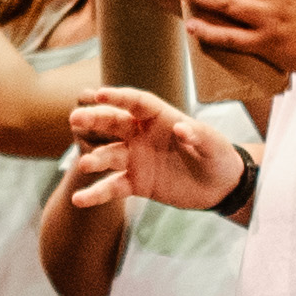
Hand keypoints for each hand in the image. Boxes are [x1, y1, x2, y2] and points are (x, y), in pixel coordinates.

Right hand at [65, 85, 243, 212]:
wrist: (219, 187)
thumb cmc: (218, 157)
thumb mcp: (214, 145)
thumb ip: (198, 135)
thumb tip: (182, 129)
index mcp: (161, 118)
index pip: (137, 103)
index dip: (118, 96)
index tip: (99, 94)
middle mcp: (143, 135)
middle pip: (114, 123)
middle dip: (94, 120)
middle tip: (75, 118)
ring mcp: (136, 159)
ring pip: (110, 155)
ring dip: (96, 159)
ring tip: (84, 165)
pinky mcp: (136, 183)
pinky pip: (113, 187)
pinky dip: (96, 193)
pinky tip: (79, 200)